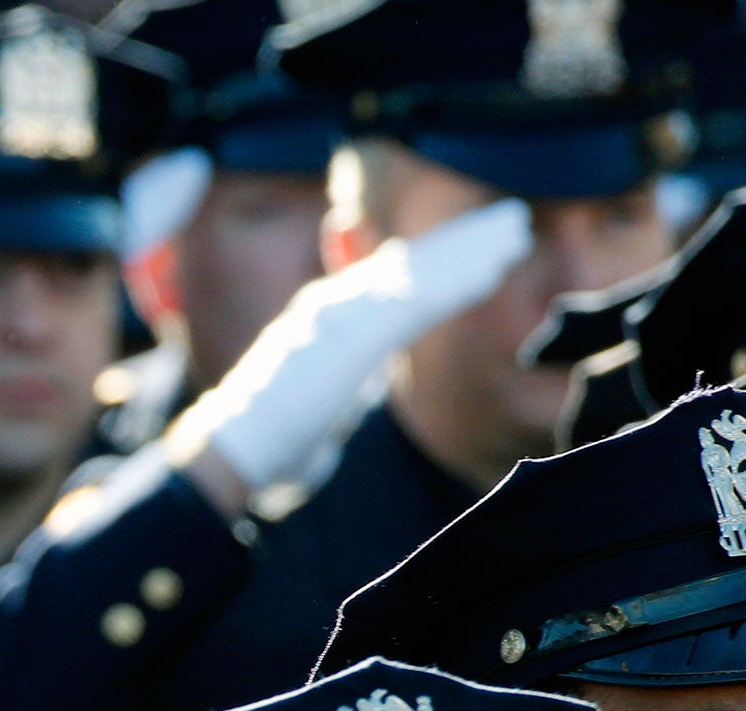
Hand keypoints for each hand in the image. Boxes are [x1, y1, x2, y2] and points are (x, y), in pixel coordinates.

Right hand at [167, 200, 532, 503]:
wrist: (234, 452)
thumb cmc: (271, 439)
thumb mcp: (318, 397)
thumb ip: (345, 378)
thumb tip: (366, 381)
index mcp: (323, 318)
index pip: (388, 278)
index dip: (435, 259)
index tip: (478, 246)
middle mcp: (331, 305)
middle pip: (406, 264)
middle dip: (460, 243)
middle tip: (510, 222)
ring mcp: (339, 317)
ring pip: (415, 275)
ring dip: (467, 253)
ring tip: (511, 235)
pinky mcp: (351, 338)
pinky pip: (413, 305)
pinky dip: (453, 286)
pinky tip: (490, 275)